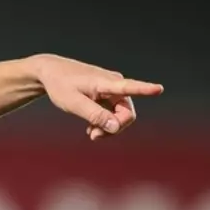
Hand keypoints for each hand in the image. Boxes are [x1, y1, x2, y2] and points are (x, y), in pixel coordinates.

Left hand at [32, 55, 163, 141]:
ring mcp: (111, 89)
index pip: (129, 86)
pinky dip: (104, 122)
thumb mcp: (74, 103)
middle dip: (115, 127)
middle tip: (94, 137)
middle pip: (126, 112)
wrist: (50, 73)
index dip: (146, 89)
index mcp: (106, 82)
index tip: (159, 89)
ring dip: (108, 127)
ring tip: (91, 134)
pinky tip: (91, 129)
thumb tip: (116, 127)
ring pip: (120, 115)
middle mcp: (114, 84)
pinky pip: (113, 113)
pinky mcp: (107, 94)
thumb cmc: (60, 85)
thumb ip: (95, 115)